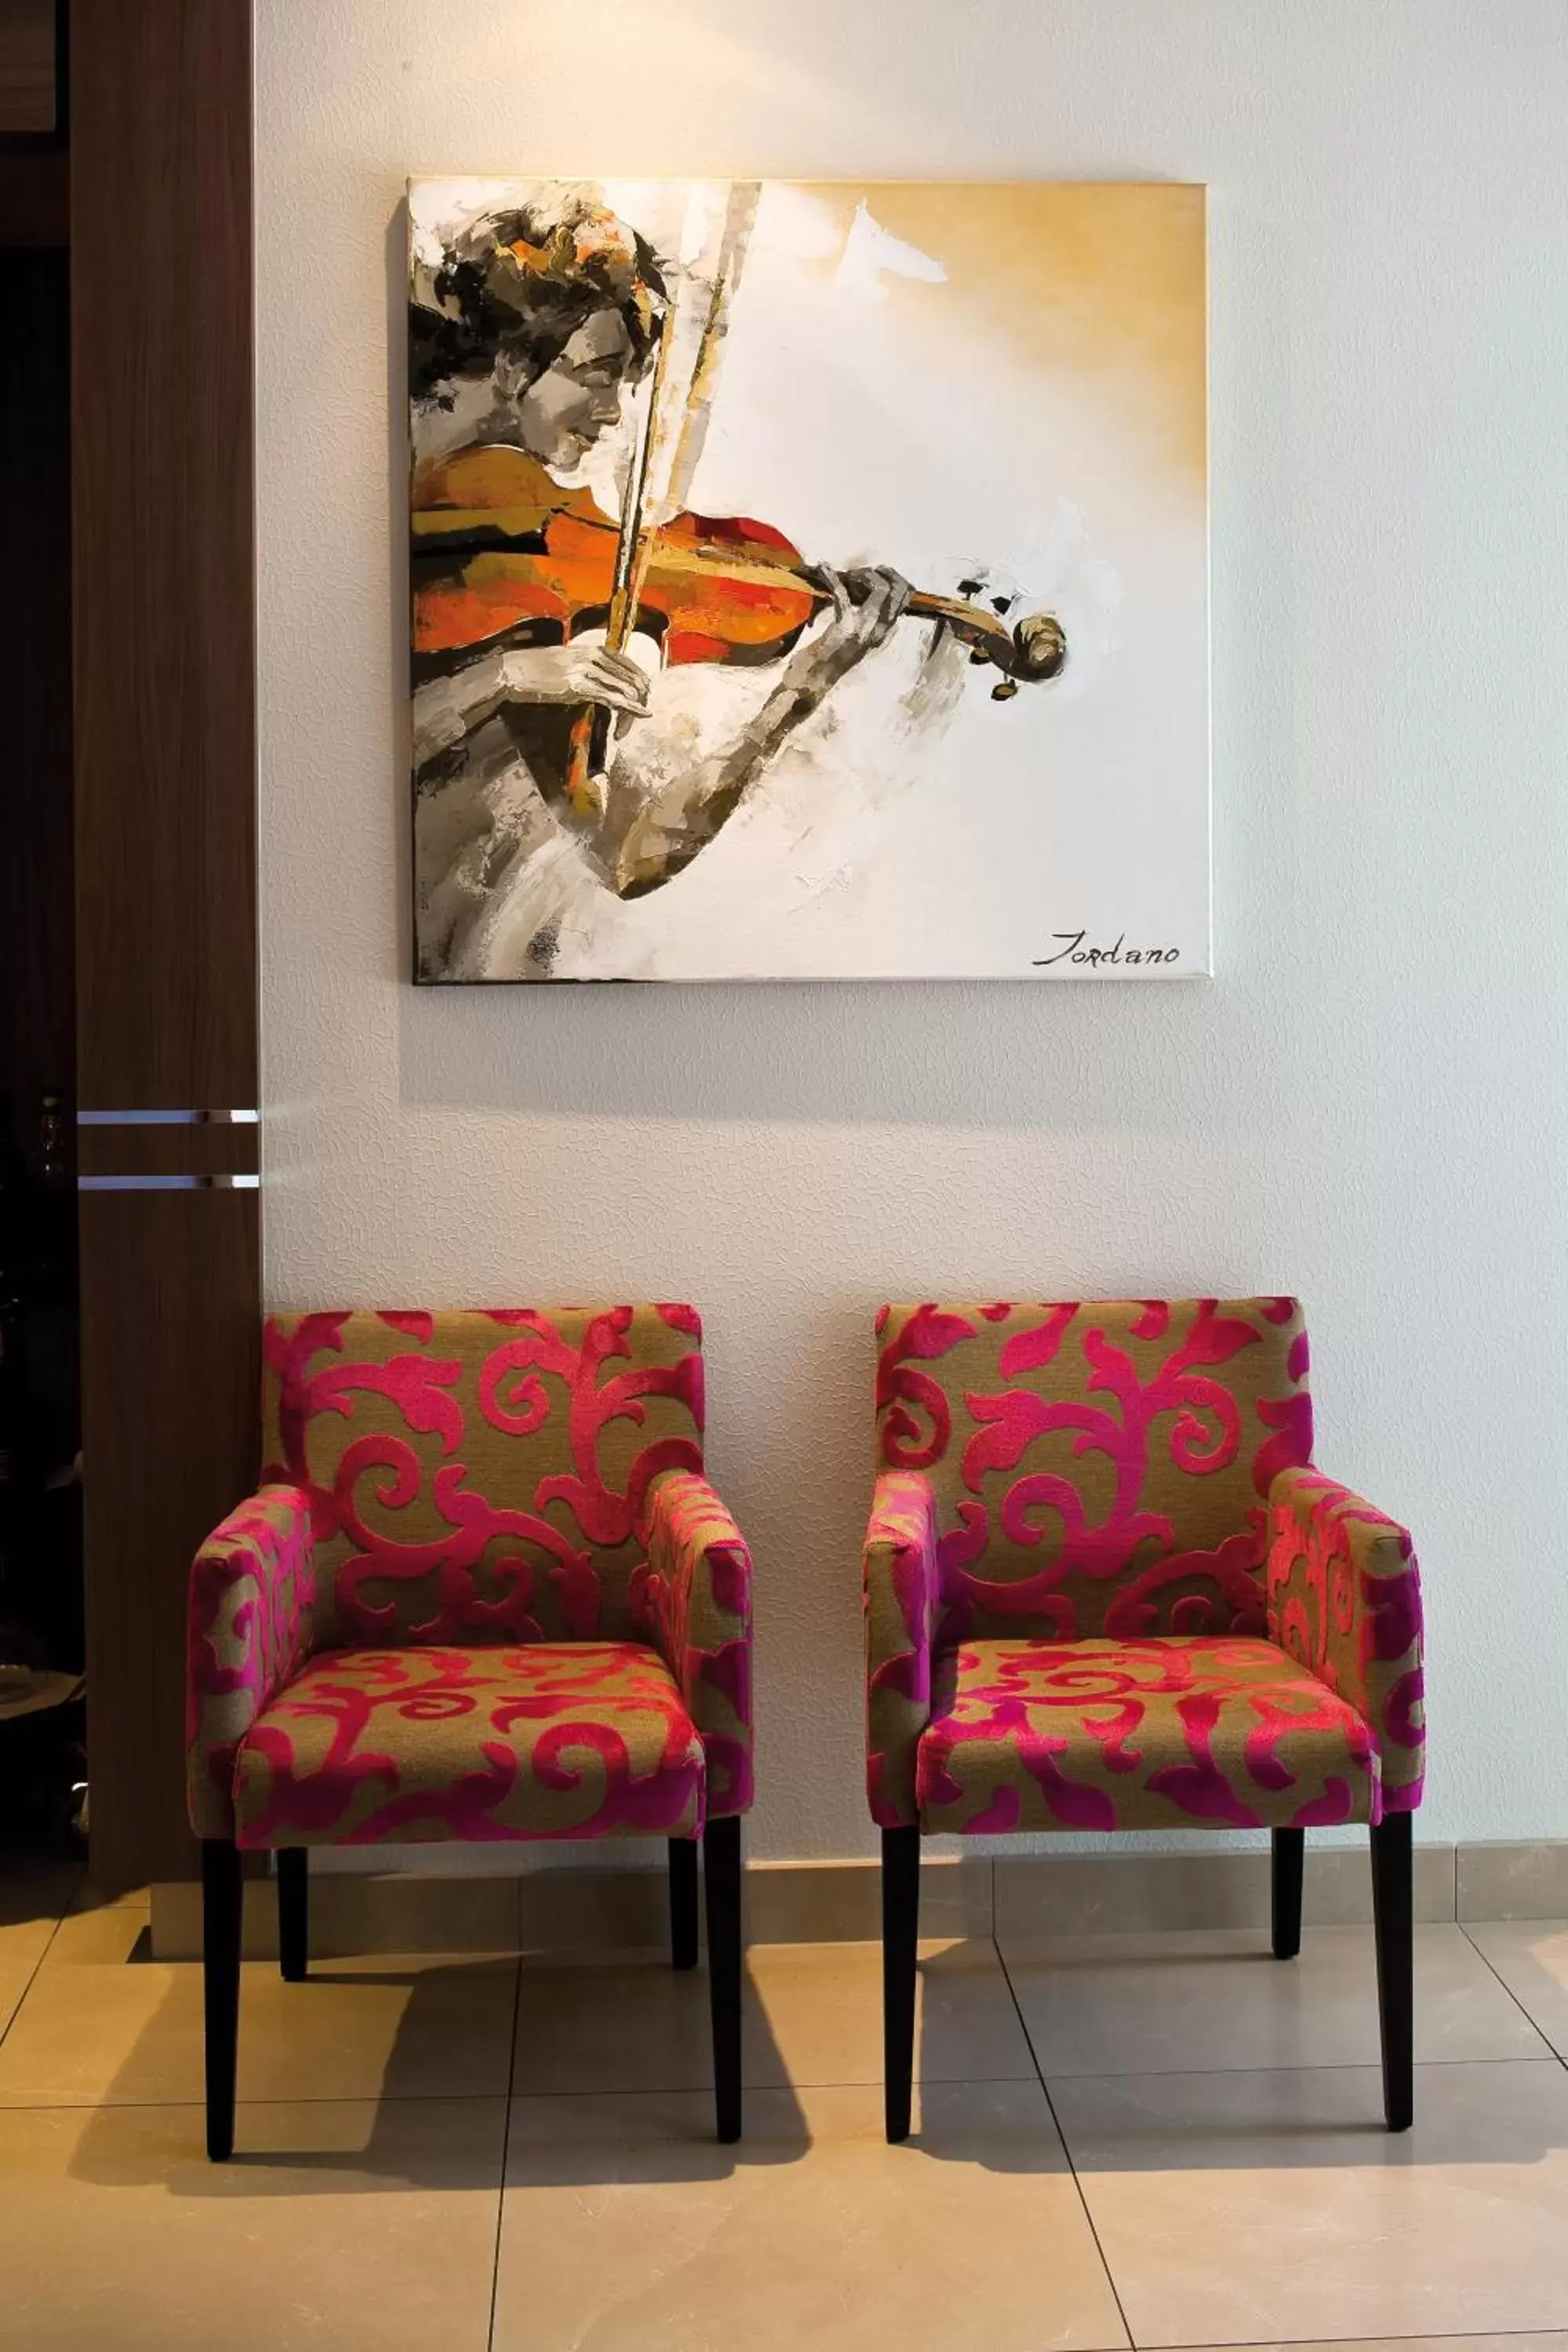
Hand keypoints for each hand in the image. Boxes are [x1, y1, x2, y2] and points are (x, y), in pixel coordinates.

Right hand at [496, 642, 651, 719]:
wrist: (514, 671)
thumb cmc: (537, 670)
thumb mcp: (569, 663)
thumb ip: (588, 668)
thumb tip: (603, 682)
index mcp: (594, 650)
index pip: (630, 666)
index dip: (640, 685)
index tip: (641, 703)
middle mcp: (594, 657)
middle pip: (633, 678)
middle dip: (640, 701)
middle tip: (634, 721)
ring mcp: (587, 670)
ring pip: (625, 689)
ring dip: (632, 712)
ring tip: (624, 731)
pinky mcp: (579, 686)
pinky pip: (613, 698)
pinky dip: (631, 708)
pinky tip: (642, 715)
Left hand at [794, 565, 911, 692]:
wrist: (813, 680)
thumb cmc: (829, 658)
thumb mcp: (856, 638)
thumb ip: (868, 620)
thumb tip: (867, 591)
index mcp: (884, 632)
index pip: (906, 598)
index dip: (894, 579)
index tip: (877, 574)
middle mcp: (880, 631)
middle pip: (898, 590)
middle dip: (883, 573)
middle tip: (865, 573)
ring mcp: (865, 629)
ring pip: (881, 589)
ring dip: (864, 575)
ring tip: (849, 575)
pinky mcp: (844, 627)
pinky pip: (843, 594)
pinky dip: (832, 577)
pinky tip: (823, 568)